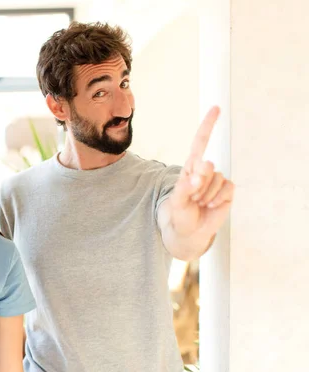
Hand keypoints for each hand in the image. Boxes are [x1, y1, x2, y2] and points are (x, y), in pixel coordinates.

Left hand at [167, 106, 234, 236]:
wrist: (190, 231)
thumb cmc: (180, 213)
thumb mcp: (177, 201)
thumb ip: (186, 187)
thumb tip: (200, 174)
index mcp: (190, 167)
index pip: (200, 142)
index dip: (208, 125)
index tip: (216, 108)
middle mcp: (205, 170)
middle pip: (207, 166)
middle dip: (199, 183)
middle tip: (192, 197)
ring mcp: (217, 180)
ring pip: (217, 179)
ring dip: (206, 194)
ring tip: (199, 203)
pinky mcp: (227, 190)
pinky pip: (227, 189)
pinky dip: (218, 199)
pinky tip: (210, 206)